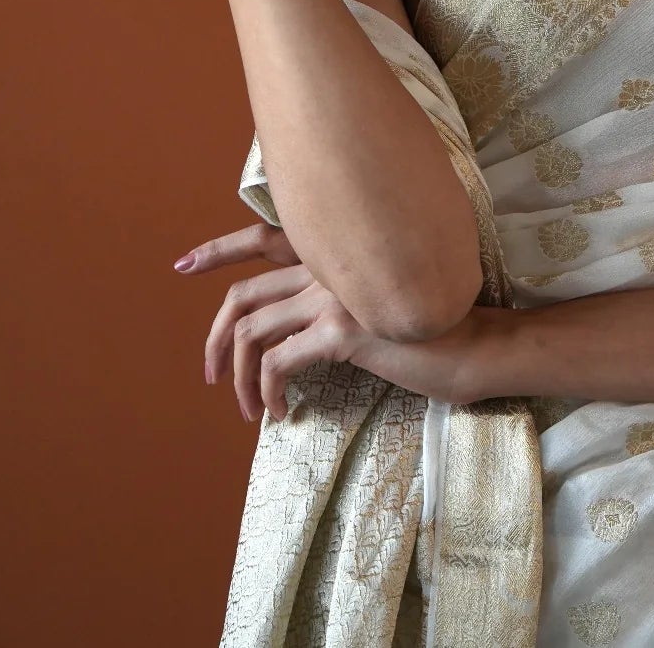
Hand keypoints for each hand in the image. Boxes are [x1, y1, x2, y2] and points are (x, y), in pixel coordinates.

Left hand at [176, 219, 502, 416]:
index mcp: (333, 254)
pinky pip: (277, 362)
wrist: (470, 346)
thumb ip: (336, 301)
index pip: (261, 239)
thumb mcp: (374, 308)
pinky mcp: (343, 329)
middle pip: (243, 295)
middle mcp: (328, 264)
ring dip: (238, 379)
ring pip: (251, 332)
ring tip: (250, 409)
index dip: (217, 251)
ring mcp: (334, 294)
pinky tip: (280, 413)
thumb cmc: (424, 334)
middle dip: (213, 340)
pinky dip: (267, 392)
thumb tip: (294, 331)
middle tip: (209, 375)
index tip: (183, 264)